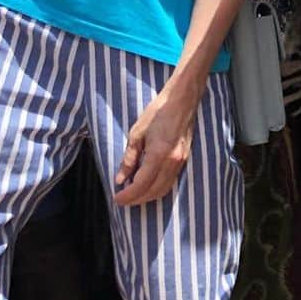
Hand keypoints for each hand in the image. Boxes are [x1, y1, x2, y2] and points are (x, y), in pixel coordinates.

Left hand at [113, 80, 198, 206]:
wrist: (182, 99)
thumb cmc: (158, 112)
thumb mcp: (137, 133)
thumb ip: (129, 159)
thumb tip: (120, 179)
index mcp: (159, 154)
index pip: (141, 185)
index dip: (127, 196)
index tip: (116, 198)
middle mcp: (172, 161)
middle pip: (154, 192)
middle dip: (136, 200)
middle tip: (122, 199)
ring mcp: (181, 161)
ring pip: (164, 189)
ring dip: (148, 197)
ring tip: (134, 195)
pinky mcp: (185, 158)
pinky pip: (171, 181)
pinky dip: (158, 188)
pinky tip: (148, 185)